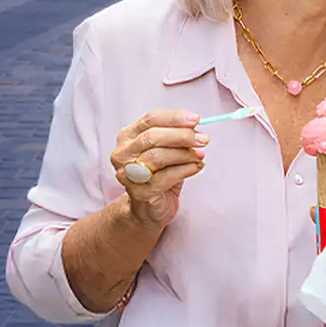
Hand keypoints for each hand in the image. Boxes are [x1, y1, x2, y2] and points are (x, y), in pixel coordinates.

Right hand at [111, 109, 206, 228]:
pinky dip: (185, 170)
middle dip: (182, 136)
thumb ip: (176, 137)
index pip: (150, 119)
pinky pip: (166, 177)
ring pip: (158, 156)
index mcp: (128, 136)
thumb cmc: (158, 175)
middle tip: (203, 139)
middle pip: (152, 136)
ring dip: (185, 154)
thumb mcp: (166, 150)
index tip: (196, 119)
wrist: (149, 209)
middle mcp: (123, 153)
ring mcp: (128, 174)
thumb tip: (195, 126)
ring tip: (200, 155)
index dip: (174, 117)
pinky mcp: (140, 192)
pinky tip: (196, 167)